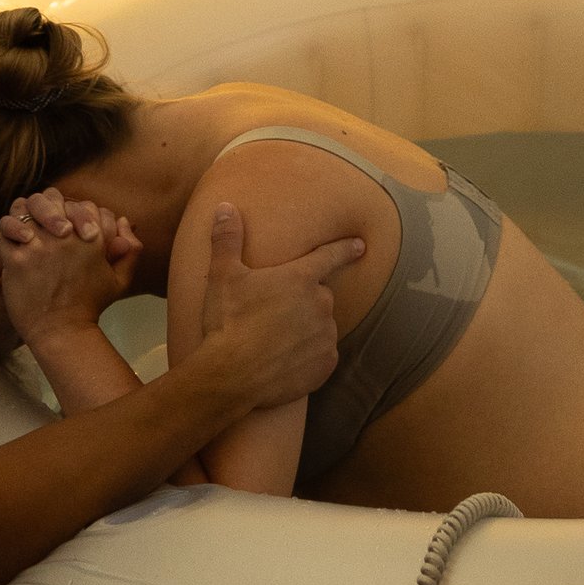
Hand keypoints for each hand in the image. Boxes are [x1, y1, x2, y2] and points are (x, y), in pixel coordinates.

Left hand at [0, 192, 140, 351]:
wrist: (63, 332)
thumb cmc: (91, 305)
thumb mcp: (120, 280)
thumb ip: (131, 250)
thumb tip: (124, 220)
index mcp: (90, 237)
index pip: (77, 203)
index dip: (67, 208)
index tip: (61, 222)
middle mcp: (65, 236)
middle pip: (47, 200)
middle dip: (41, 207)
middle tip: (37, 221)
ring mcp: (39, 247)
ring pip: (20, 213)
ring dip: (18, 220)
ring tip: (20, 232)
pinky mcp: (17, 260)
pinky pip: (2, 235)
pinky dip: (3, 238)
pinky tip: (8, 248)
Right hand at [195, 203, 363, 409]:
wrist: (231, 376)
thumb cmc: (228, 322)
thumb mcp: (222, 277)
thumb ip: (227, 240)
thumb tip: (225, 208)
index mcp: (300, 278)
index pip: (330, 256)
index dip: (345, 249)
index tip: (361, 245)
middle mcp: (321, 305)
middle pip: (319, 297)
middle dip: (304, 301)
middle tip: (276, 314)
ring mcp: (326, 337)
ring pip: (321, 327)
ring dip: (307, 330)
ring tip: (277, 342)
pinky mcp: (325, 366)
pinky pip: (322, 356)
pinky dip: (309, 358)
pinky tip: (286, 362)